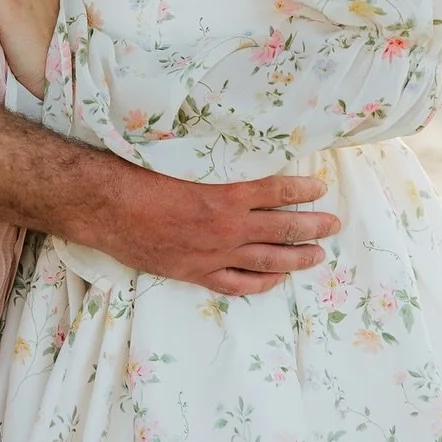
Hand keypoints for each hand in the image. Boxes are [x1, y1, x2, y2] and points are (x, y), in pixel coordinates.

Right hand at [78, 163, 341, 296]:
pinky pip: (238, 284)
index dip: (302, 189)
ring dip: (297, 258)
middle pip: (283, 229)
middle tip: (334, 224)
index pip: (277, 191)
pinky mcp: (197, 273)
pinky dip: (261, 283)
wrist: (107, 207)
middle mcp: (226, 227)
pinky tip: (276, 280)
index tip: (321, 187)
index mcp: (225, 195)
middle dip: (313, 227)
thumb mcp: (184, 161)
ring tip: (318, 255)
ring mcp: (214, 254)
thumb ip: (216, 165)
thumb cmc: (141, 176)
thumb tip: (242, 156)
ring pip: (268, 261)